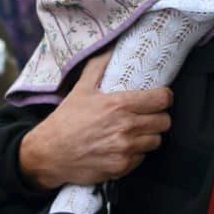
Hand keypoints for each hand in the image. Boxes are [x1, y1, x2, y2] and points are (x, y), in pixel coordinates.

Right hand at [19, 54, 172, 189]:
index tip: (160, 98)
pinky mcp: (121, 167)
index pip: (162, 99)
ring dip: (149, 136)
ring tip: (135, 131)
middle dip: (158, 117)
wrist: (49, 153)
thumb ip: (99, 66)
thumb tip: (111, 46)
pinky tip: (124, 146)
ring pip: (156, 141)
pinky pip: (142, 158)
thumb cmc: (66, 120)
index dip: (164, 98)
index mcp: (119, 105)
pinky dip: (137, 153)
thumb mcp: (81, 88)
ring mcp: (124, 149)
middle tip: (147, 116)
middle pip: (164, 122)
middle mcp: (125, 127)